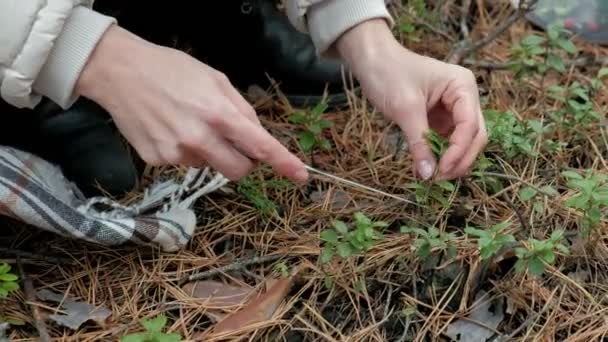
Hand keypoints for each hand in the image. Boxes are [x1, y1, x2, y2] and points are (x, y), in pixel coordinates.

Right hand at [76, 25, 307, 182]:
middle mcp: (199, 139)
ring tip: (187, 122)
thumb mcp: (215, 79)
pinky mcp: (157, 160)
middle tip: (233, 143)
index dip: (284, 163)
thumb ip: (241, 109)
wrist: (119, 72)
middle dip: (243, 162)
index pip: (260, 146)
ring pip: (208, 166)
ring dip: (208, 151)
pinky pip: (183, 163)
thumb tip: (256, 135)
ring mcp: (176, 153)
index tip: (301, 176)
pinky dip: (184, 151)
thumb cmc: (171, 70)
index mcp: (218, 114)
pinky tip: (169, 128)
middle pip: (237, 171)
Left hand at [337, 19, 487, 179]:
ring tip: (432, 177)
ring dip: (450, 160)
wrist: (372, 60)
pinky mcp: (439, 118)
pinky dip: (437, 156)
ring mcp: (453, 108)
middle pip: (474, 136)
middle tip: (440, 179)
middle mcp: (464, 97)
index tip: (441, 171)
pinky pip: (444, 141)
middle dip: (460, 159)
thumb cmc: (389, 73)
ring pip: (462, 142)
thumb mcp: (404, 109)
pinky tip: (424, 169)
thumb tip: (428, 174)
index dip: (459, 151)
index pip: (471, 125)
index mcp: (463, 86)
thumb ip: (419, 142)